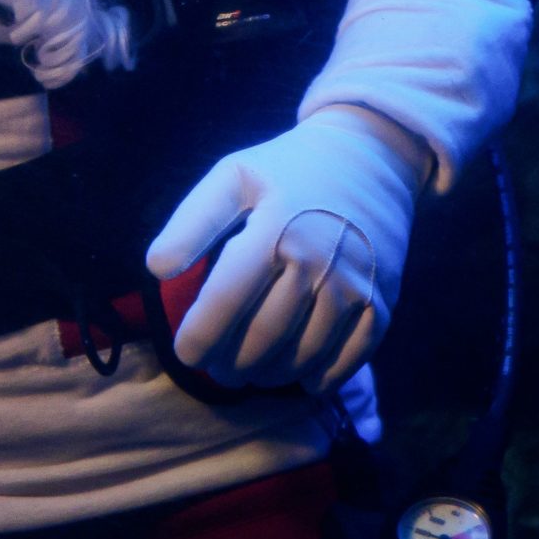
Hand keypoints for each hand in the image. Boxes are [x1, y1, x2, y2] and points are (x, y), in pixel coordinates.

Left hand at [145, 105, 426, 392]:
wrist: (370, 159)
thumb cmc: (288, 170)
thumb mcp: (232, 177)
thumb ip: (191, 221)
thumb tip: (155, 267)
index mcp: (274, 229)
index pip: (227, 299)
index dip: (201, 335)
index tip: (184, 354)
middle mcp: (318, 261)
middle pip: (264, 336)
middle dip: (231, 362)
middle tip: (215, 370)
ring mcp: (355, 286)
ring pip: (305, 353)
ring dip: (272, 373)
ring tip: (248, 372)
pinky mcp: (383, 301)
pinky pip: (353, 356)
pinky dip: (324, 376)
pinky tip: (300, 379)